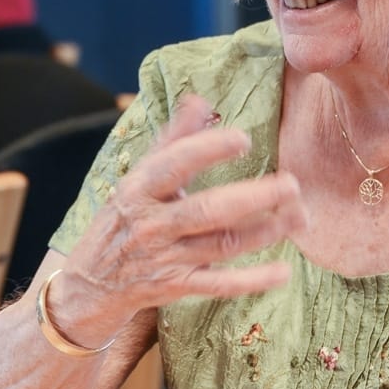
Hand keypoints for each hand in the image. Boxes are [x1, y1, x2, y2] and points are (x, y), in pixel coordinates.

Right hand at [53, 93, 307, 344]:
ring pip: (221, 245)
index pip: (173, 164)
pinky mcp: (174, 288)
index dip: (207, 150)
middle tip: (292, 184)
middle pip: (206, 210)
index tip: (243, 138)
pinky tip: (283, 272)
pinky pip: (218, 284)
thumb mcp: (138, 178)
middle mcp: (150, 223)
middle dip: (252, 198)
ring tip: (300, 217)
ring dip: (265, 232)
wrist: (88, 286)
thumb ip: (173, 140)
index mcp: (139, 188)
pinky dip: (251, 280)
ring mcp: (164, 258)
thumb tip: (200, 100)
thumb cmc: (122, 221)